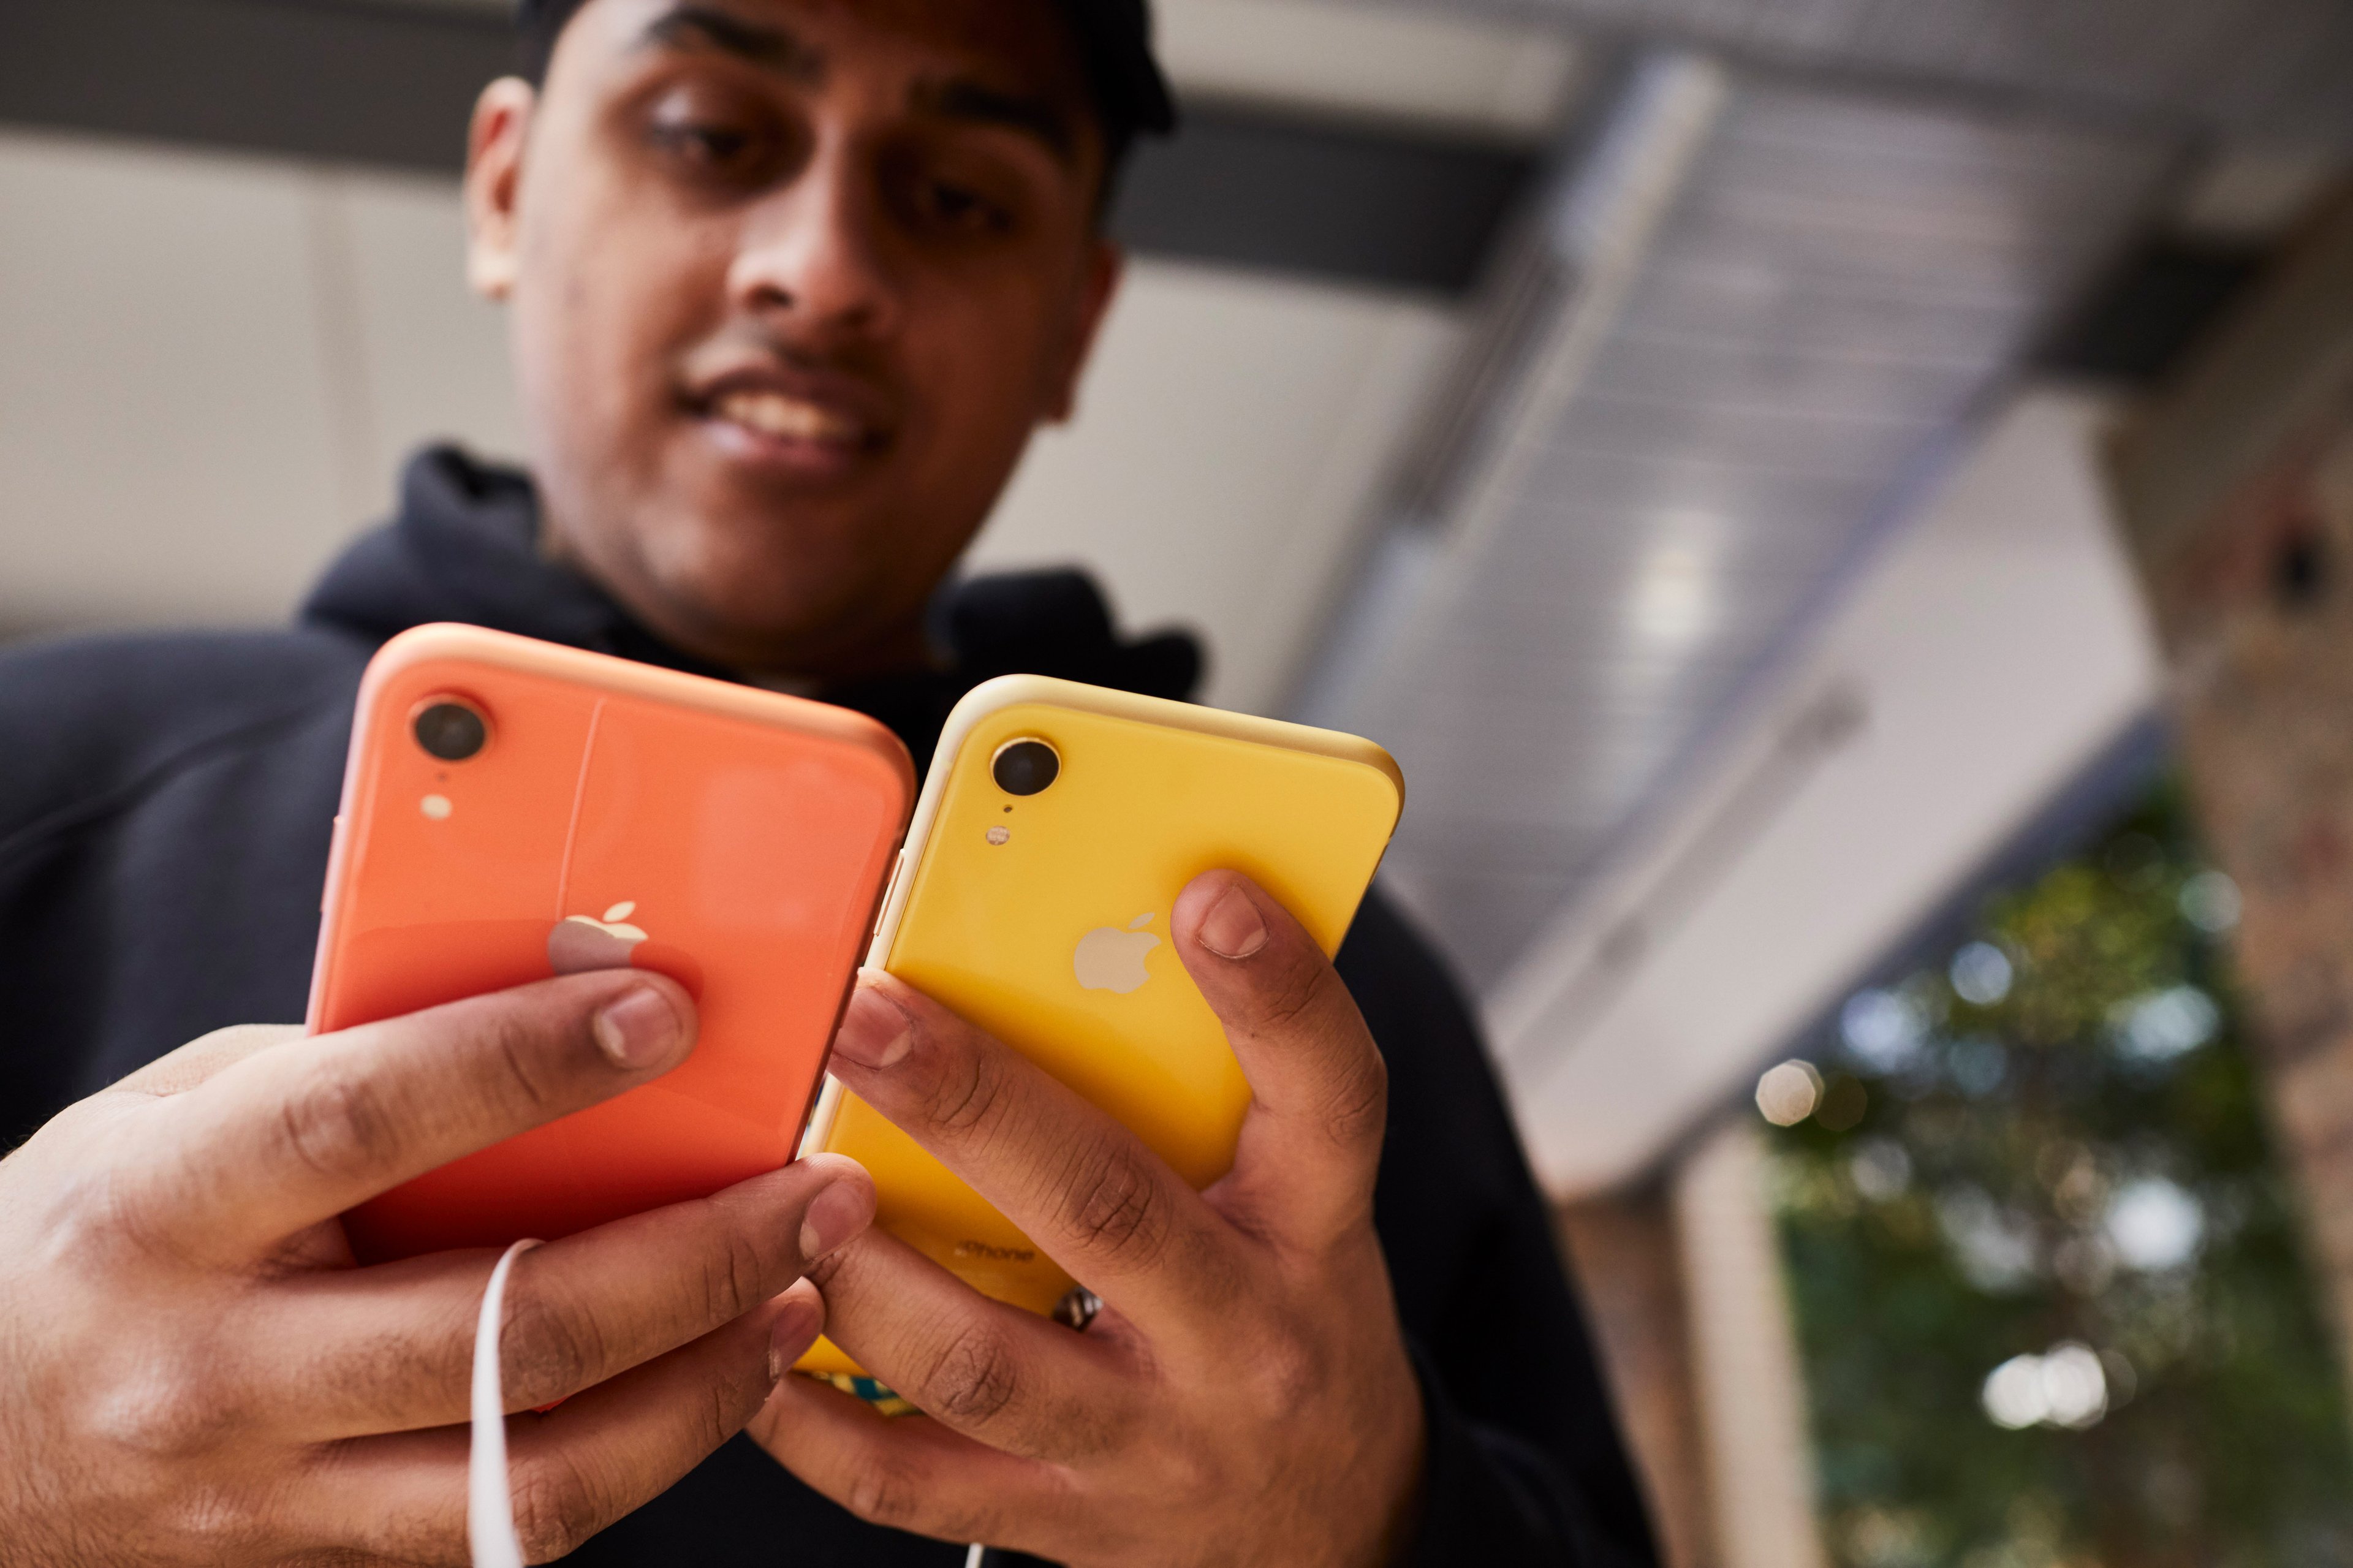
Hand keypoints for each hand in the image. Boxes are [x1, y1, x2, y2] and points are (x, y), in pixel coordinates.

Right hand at [0, 971, 874, 1565]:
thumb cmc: (92, 1233)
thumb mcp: (176, 1111)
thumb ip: (344, 1068)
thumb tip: (548, 1002)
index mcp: (164, 1208)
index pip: (362, 1122)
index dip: (524, 1063)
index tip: (665, 1011)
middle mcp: (216, 1366)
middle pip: (500, 1334)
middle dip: (692, 1259)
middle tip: (811, 1188)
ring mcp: (267, 1490)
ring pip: (532, 1475)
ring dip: (703, 1383)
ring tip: (800, 1291)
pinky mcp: (322, 1559)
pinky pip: (511, 1523)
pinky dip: (641, 1449)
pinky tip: (714, 1373)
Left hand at [753, 870, 1425, 1566]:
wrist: (1337, 1516)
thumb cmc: (1292, 1313)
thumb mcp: (1305, 1202)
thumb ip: (1220, 1090)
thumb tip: (1090, 944)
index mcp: (1312, 1229)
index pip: (1328, 1097)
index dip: (1277, 995)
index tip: (1208, 895)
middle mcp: (1238, 1336)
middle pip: (1105, 1209)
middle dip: (971, 1105)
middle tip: (868, 1016)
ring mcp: (1146, 1441)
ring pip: (983, 1361)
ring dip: (865, 1271)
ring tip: (795, 1188)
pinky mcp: (1063, 1520)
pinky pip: (916, 1482)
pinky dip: (817, 1421)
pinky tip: (760, 1347)